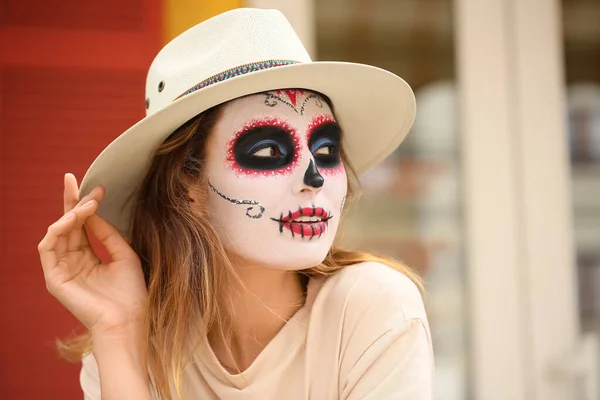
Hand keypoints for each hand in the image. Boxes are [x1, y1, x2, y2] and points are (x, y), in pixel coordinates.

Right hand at [38, 174, 147, 336]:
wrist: (129, 319)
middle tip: (73, 179)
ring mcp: (62, 269)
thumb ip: (107, 233)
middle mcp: (73, 262)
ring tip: (87, 203)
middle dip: (70, 201)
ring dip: (70, 213)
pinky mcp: (54, 278)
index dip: (88, 206)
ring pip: (57, 232)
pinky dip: (59, 229)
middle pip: (67, 225)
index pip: (82, 226)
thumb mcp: (123, 254)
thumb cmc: (130, 292)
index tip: (101, 189)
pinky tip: (74, 219)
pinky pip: (48, 247)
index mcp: (88, 258)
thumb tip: (93, 210)